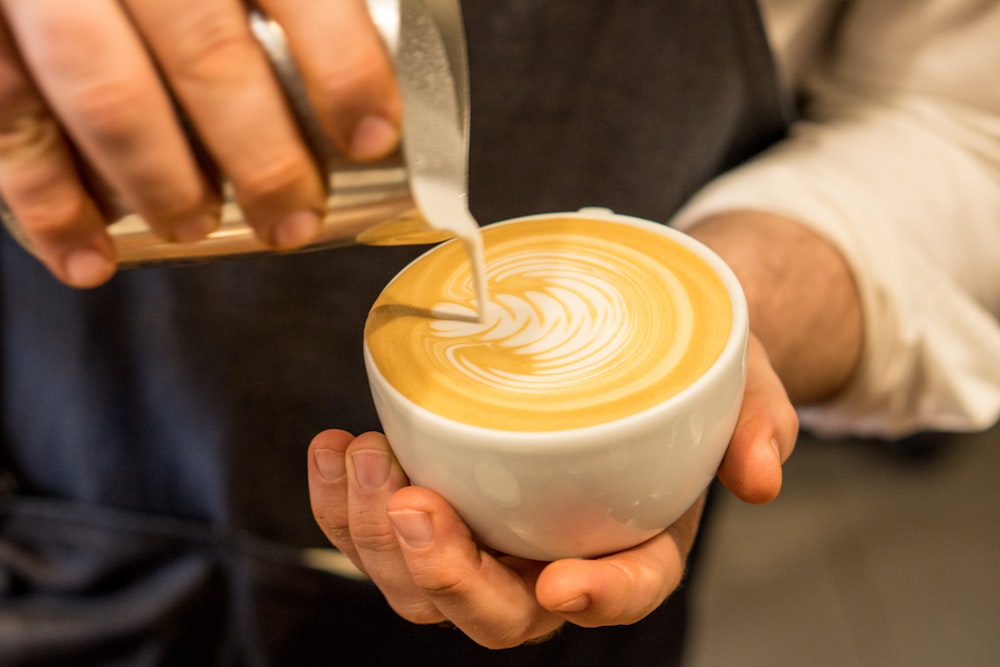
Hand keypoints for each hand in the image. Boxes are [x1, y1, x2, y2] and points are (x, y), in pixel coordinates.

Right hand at [0, 1, 399, 286]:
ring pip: (111, 98)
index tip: (373, 136)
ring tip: (193, 225)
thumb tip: (352, 47)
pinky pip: (11, 120)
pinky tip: (87, 254)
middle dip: (263, 162)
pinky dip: (49, 202)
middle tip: (290, 217)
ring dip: (163, 185)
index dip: (346, 70)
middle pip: (210, 60)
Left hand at [307, 335, 796, 647]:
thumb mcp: (739, 381)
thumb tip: (763, 472)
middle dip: (447, 575)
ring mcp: (491, 537)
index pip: (626, 590)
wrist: (625, 343)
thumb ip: (758, 422)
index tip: (565, 581)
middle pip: (498, 610)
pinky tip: (333, 450)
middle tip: (414, 505)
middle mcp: (556, 557)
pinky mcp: (441, 503)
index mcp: (635, 541)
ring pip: (423, 585)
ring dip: (376, 538)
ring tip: (361, 455)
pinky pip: (380, 533)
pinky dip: (345, 506)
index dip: (599, 598)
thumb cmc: (680, 372)